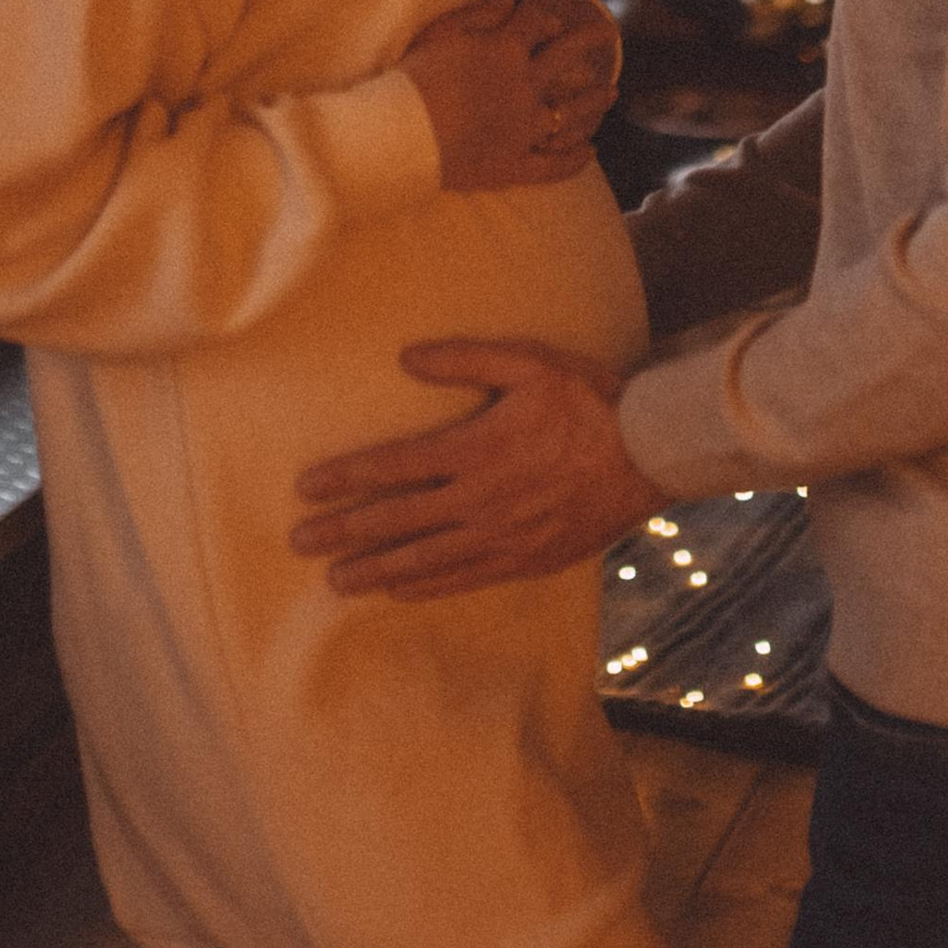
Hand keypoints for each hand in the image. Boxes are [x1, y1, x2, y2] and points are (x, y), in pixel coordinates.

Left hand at [291, 338, 668, 598]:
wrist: (649, 454)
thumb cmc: (589, 400)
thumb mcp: (530, 361)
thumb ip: (465, 358)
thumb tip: (405, 358)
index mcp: (476, 448)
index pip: (393, 467)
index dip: (345, 478)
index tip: (305, 488)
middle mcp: (480, 500)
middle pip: (397, 520)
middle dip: (343, 532)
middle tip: (298, 543)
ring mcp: (502, 537)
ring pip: (424, 560)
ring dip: (375, 569)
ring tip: (335, 580)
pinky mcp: (525, 560)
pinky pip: (464, 579)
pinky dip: (426, 586)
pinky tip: (399, 590)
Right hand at [402, 0, 606, 193]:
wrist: (400, 136)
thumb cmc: (413, 77)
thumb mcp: (444, 31)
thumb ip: (484, 9)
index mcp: (506, 50)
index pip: (537, 18)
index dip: (548, 5)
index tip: (557, 3)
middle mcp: (525, 87)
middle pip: (568, 58)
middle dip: (589, 41)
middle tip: (607, 32)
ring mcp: (524, 129)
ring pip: (571, 112)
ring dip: (594, 100)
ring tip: (612, 92)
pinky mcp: (514, 165)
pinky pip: (554, 165)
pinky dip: (574, 159)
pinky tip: (590, 152)